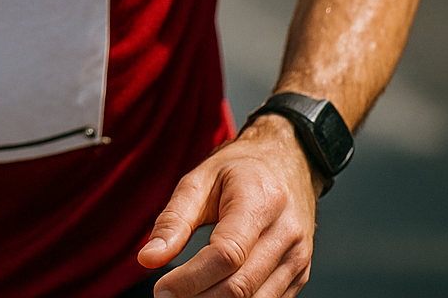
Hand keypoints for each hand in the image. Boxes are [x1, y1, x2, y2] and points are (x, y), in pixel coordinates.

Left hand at [138, 116, 318, 296]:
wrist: (289, 163)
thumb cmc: (239, 170)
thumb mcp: (200, 180)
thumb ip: (173, 219)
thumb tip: (147, 259)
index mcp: (260, 202)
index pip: (227, 254)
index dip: (191, 279)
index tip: (162, 290)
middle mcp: (287, 234)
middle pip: (241, 286)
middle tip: (166, 296)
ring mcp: (298, 258)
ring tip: (185, 296)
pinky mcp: (300, 274)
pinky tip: (210, 295)